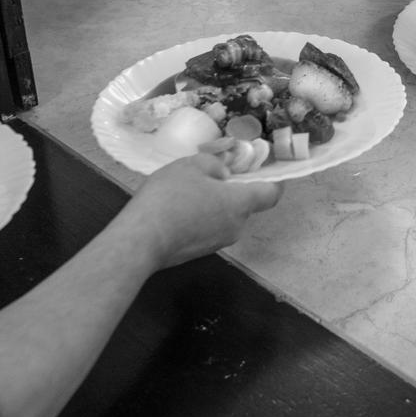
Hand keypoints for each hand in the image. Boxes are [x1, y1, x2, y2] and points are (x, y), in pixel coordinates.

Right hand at [110, 153, 281, 270]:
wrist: (141, 240)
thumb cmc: (171, 197)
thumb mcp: (192, 165)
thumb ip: (215, 165)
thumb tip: (223, 174)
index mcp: (241, 204)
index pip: (272, 193)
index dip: (274, 180)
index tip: (262, 168)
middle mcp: (237, 226)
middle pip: (244, 204)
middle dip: (231, 189)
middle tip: (208, 174)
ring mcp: (218, 242)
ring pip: (225, 216)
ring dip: (213, 203)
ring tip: (184, 191)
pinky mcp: (200, 251)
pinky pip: (208, 228)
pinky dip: (200, 217)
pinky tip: (175, 209)